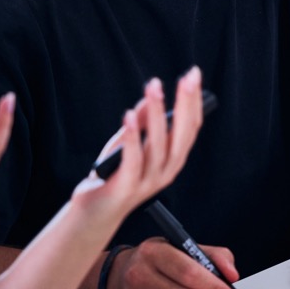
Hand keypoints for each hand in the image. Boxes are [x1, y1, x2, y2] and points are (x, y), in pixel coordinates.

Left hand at [71, 69, 204, 217]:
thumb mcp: (128, 143)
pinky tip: (129, 115)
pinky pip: (133, 159)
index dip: (194, 101)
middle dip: (186, 103)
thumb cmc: (114, 176)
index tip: (193, 75)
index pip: (191, 127)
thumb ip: (140, 121)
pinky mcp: (128, 186)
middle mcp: (167, 171)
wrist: (96, 213)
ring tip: (154, 88)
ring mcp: (149, 180)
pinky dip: (132, 136)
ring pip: (158, 143)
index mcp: (173, 160)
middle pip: (182, 134)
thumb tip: (151, 95)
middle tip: (188, 77)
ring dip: (156, 113)